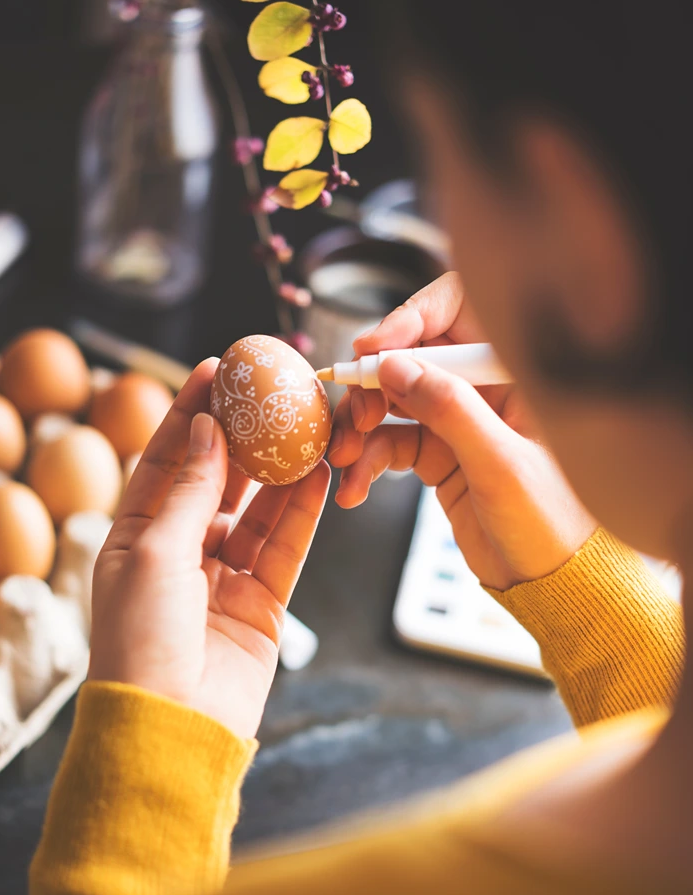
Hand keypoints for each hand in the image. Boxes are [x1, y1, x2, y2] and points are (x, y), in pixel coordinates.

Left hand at [89, 358, 329, 737]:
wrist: (172, 726)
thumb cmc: (140, 643)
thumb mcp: (153, 552)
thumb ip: (190, 490)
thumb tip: (209, 429)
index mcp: (134, 538)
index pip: (167, 461)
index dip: (191, 414)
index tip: (215, 370)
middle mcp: (179, 554)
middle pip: (218, 480)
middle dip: (245, 436)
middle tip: (272, 392)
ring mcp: (223, 579)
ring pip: (259, 511)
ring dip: (282, 471)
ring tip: (307, 426)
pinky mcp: (263, 605)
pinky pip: (286, 547)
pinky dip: (303, 513)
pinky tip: (318, 476)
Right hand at [329, 272, 594, 590]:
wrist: (549, 584)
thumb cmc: (551, 525)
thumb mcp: (501, 464)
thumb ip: (449, 409)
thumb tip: (394, 365)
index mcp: (515, 373)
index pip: (459, 310)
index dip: (412, 318)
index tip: (375, 348)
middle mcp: (484, 389)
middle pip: (413, 354)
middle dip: (374, 381)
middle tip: (356, 413)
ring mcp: (459, 422)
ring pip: (393, 400)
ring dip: (360, 426)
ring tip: (344, 458)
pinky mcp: (438, 456)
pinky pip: (390, 445)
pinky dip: (366, 464)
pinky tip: (355, 489)